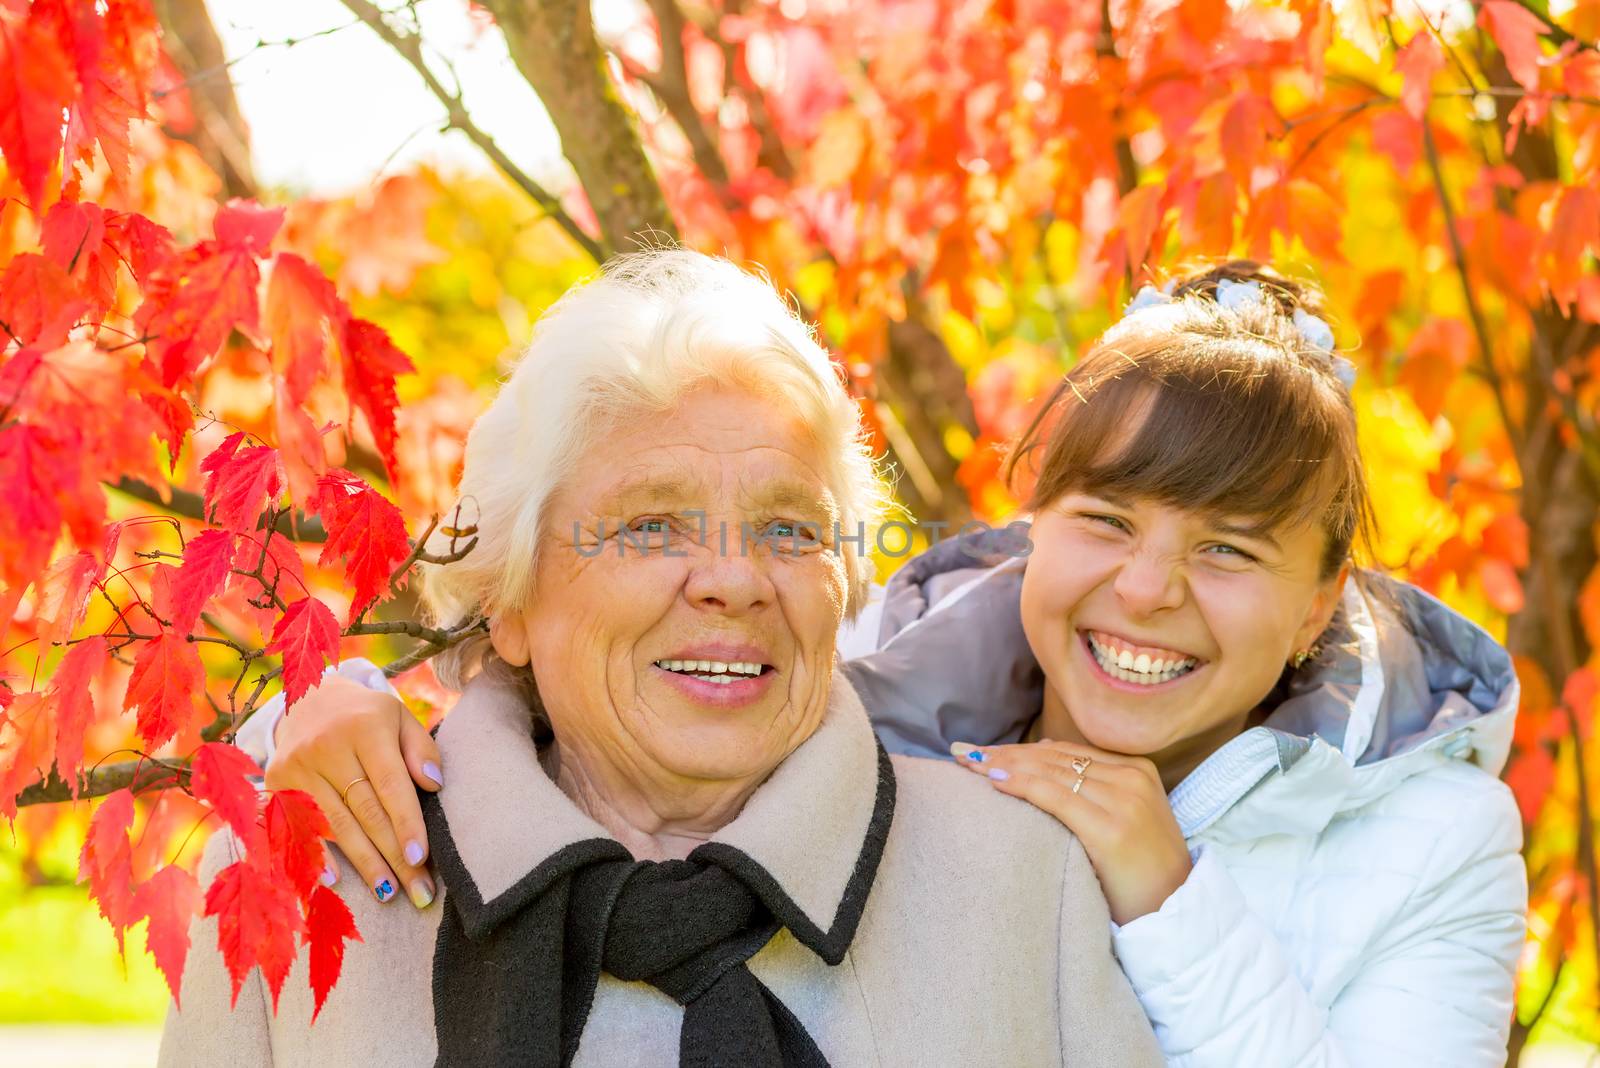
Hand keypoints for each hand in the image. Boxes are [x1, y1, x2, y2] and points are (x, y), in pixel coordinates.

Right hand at [264, 675, 442, 908]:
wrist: (308, 698)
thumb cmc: (366, 716)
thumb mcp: (399, 717)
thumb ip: (420, 748)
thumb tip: (434, 784)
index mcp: (365, 728)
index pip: (390, 784)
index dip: (406, 823)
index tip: (422, 858)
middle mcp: (327, 747)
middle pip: (366, 812)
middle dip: (394, 856)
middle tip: (419, 891)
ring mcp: (297, 766)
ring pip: (337, 825)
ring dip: (365, 864)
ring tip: (390, 893)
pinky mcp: (276, 782)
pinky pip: (300, 826)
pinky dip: (318, 854)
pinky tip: (336, 882)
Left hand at [952, 740, 1190, 924]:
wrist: (1177, 915)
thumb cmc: (1142, 874)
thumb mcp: (1125, 819)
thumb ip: (1092, 787)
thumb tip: (1043, 751)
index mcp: (1138, 770)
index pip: (1067, 752)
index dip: (1021, 749)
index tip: (984, 750)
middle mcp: (1132, 779)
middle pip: (1055, 757)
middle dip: (1005, 753)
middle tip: (962, 752)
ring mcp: (1124, 800)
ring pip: (1051, 771)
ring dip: (1005, 764)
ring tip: (968, 763)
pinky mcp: (1112, 828)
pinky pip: (1056, 796)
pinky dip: (1022, 785)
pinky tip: (994, 781)